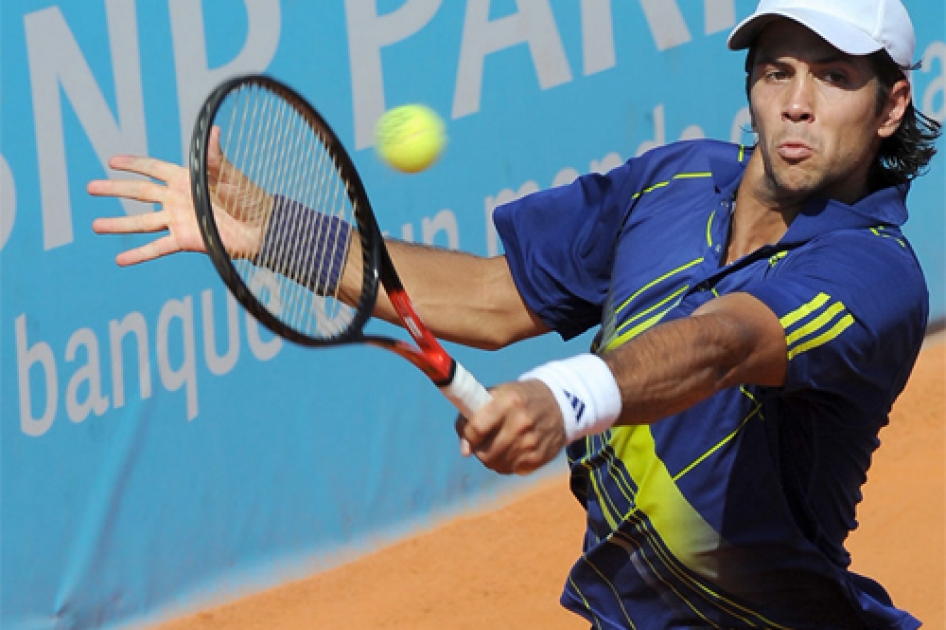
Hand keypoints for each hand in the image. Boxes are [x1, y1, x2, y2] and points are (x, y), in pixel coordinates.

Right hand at [88, 127, 271, 264]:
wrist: (262, 227)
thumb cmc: (249, 197)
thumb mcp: (229, 175)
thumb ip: (214, 157)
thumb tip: (213, 130)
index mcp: (186, 178)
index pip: (153, 168)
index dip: (133, 164)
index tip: (111, 161)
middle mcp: (178, 199)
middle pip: (139, 193)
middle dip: (115, 190)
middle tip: (90, 188)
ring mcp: (179, 220)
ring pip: (142, 222)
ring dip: (118, 224)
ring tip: (95, 225)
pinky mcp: (185, 241)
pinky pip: (157, 248)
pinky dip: (139, 255)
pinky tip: (120, 259)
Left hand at [455, 380, 566, 474]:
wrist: (558, 403)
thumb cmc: (517, 399)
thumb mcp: (497, 394)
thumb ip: (473, 416)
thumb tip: (465, 450)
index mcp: (508, 401)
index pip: (477, 428)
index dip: (468, 436)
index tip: (469, 436)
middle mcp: (522, 422)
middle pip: (485, 452)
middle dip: (479, 449)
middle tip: (482, 442)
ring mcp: (532, 442)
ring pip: (496, 464)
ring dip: (491, 457)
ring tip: (497, 444)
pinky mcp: (539, 457)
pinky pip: (510, 469)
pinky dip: (506, 463)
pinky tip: (512, 449)